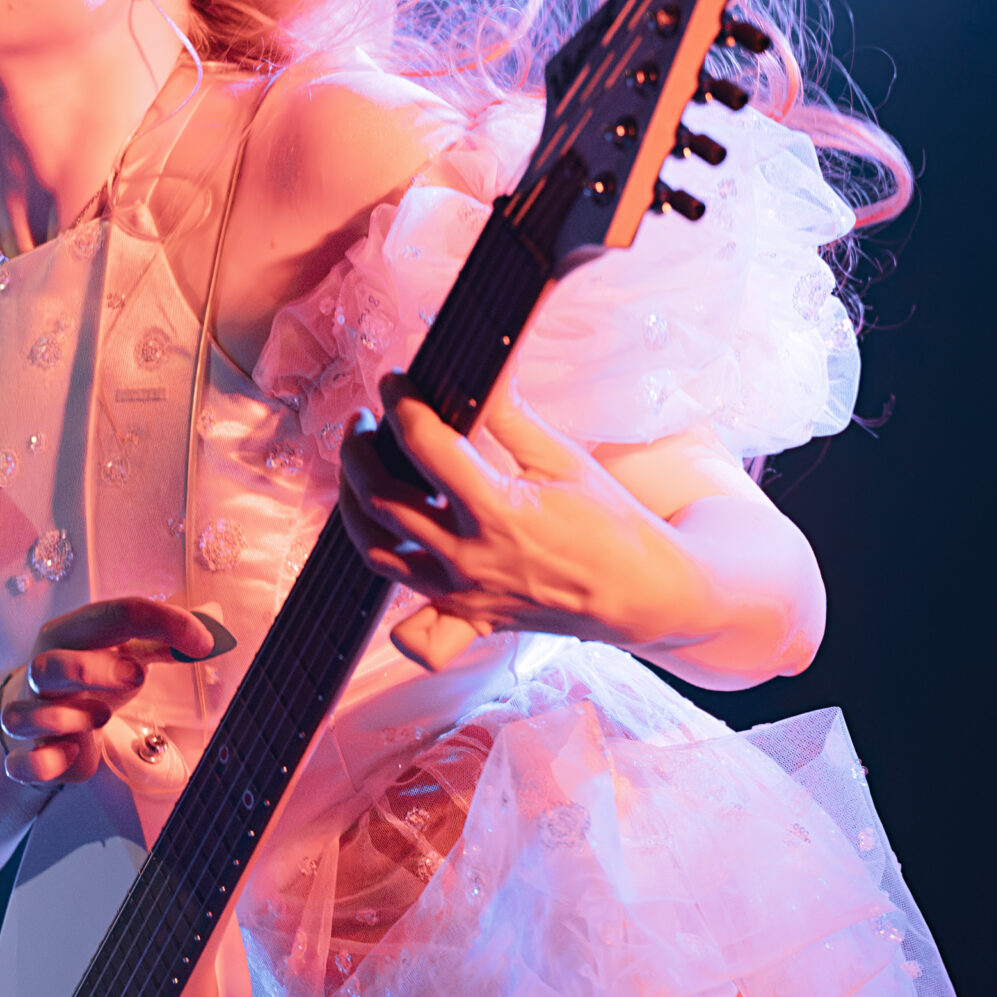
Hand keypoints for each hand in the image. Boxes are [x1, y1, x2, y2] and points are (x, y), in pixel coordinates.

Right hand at [0, 596, 217, 786]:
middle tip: (136, 677)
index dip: (165, 623)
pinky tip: (72, 754)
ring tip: (99, 718)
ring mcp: (30, 712)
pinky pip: (23, 764)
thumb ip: (164, 641)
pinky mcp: (28, 754)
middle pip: (53, 663)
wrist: (42, 719)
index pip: (116, 613)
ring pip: (24, 714)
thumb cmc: (92, 679)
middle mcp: (44, 668)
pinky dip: (46, 763)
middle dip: (96, 671)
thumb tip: (214, 634)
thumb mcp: (126, 653)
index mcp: (73, 633)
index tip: (204, 644)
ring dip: (69, 718)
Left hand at [338, 373, 714, 674]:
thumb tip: (485, 362)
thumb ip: (511, 412)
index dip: (402, 405)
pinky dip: (392, 604)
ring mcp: (464, 596)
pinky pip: (414, 634)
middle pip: (382, 500)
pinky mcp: (469, 621)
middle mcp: (470, 559)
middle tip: (366, 421)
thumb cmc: (610, 523)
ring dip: (354, 507)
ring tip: (360, 471)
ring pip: (377, 555)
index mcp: (496, 511)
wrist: (642, 592)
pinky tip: (391, 558)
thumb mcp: (562, 457)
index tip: (395, 382)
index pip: (426, 447)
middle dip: (361, 450)